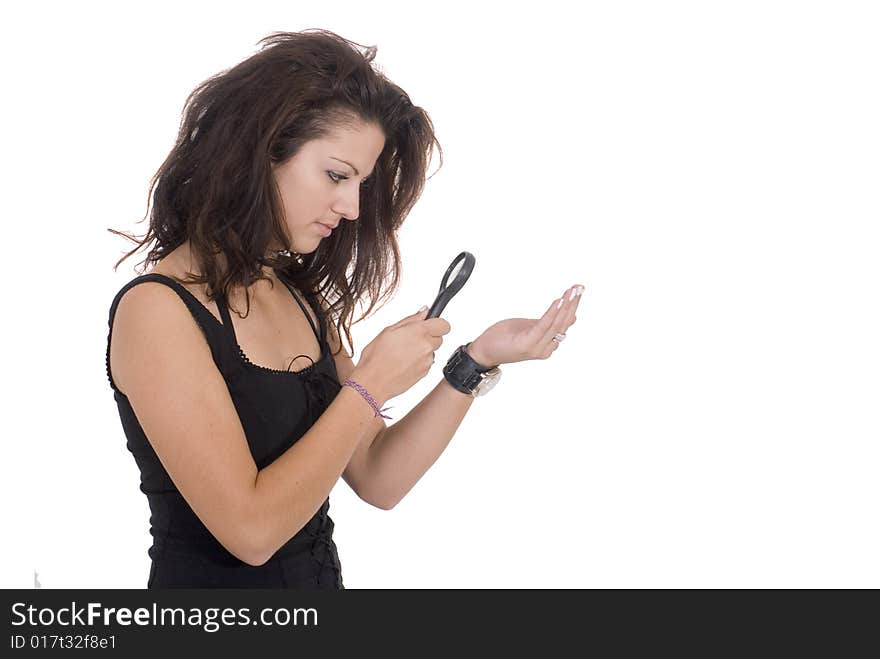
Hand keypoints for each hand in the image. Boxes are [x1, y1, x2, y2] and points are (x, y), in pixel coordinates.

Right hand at [352, 307, 450, 401]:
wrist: (373, 383)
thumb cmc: (375, 358)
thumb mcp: (388, 330)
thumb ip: (410, 320)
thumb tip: (423, 312)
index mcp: (419, 332)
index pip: (444, 324)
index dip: (437, 323)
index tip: (429, 324)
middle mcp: (426, 347)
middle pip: (439, 338)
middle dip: (428, 336)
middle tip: (410, 339)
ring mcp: (427, 361)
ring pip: (432, 351)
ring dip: (423, 350)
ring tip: (403, 353)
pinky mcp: (425, 373)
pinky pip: (427, 363)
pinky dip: (419, 361)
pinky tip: (403, 363)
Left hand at [468, 284, 584, 365]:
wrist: (484, 352)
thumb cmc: (504, 339)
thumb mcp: (530, 327)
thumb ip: (550, 322)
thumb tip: (571, 316)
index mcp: (548, 344)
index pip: (565, 323)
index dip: (573, 305)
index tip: (579, 290)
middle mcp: (546, 348)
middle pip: (564, 323)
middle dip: (573, 303)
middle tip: (579, 287)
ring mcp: (537, 347)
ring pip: (556, 323)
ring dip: (566, 305)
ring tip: (572, 291)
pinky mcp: (527, 343)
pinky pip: (543, 325)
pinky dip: (552, 312)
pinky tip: (558, 301)